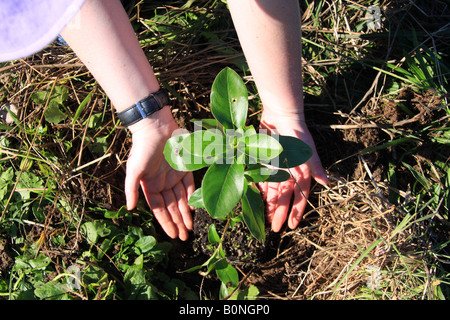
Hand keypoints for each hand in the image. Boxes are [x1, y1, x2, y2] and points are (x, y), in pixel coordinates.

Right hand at [124, 106, 194, 240]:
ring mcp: (174, 176)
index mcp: (150, 187)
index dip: (166, 224)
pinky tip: (194, 209)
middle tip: (185, 238)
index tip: (173, 236)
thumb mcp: (134, 170)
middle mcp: (163, 184)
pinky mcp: (184, 168)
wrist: (156, 127)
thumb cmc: (143, 148)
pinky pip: (190, 185)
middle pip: (172, 208)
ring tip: (190, 228)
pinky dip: (191, 197)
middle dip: (178, 223)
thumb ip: (131, 189)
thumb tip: (130, 208)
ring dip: (186, 214)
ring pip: (181, 200)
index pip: (160, 210)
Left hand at [258, 112, 328, 231]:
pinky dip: (261, 190)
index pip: (300, 196)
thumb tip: (326, 182)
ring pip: (273, 191)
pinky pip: (263, 180)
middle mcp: (290, 172)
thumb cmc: (296, 133)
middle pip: (285, 197)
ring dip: (270, 204)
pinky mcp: (266, 162)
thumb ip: (314, 167)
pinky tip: (258, 201)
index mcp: (302, 172)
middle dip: (281, 212)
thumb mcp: (306, 151)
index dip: (297, 211)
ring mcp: (277, 168)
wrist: (281, 115)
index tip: (292, 226)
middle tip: (275, 229)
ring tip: (266, 219)